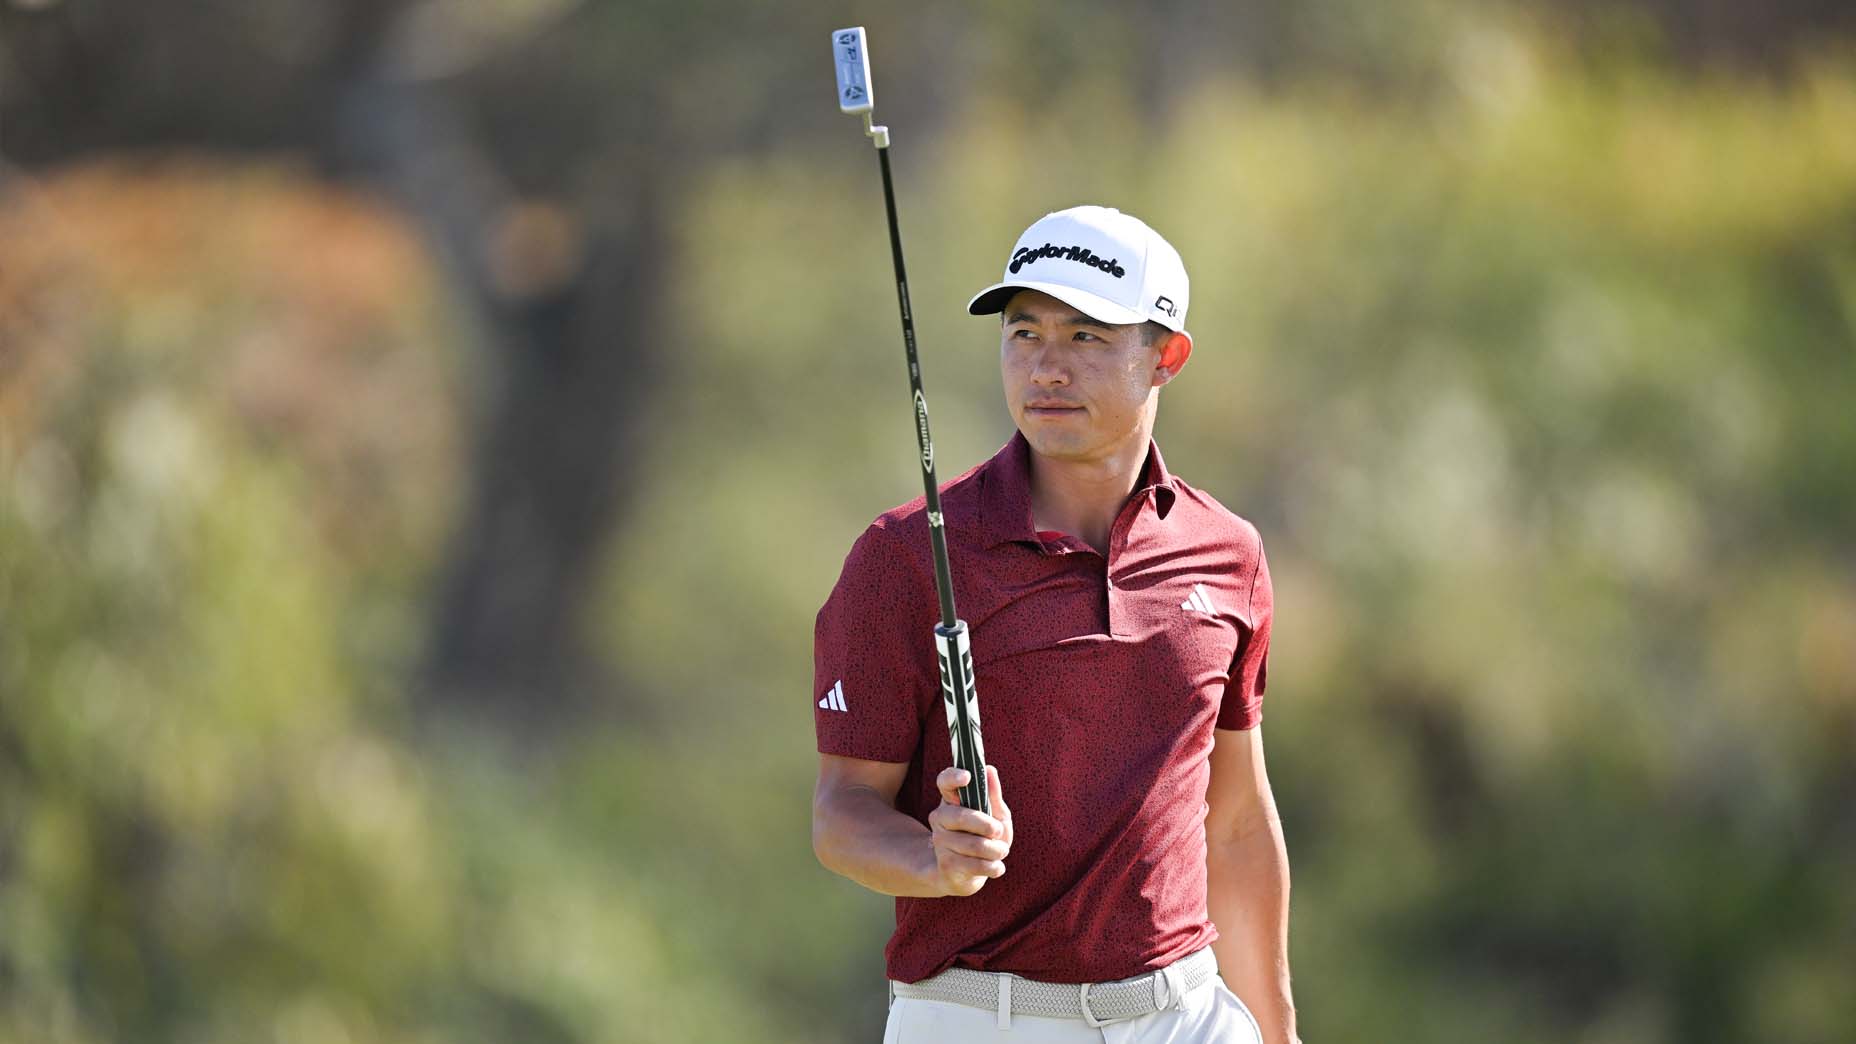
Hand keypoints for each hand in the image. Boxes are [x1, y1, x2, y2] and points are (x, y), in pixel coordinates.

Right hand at [926, 765, 1012, 896]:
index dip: (954, 777)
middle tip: (998, 831)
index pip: (945, 782)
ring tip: (1001, 851)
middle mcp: (940, 818)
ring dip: (995, 850)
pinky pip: (975, 865)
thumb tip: (990, 770)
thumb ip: (993, 795)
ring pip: (973, 844)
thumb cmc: (984, 837)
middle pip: (961, 816)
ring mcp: (941, 842)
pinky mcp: (946, 865)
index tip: (968, 776)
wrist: (967, 873)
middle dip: (986, 825)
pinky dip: (993, 867)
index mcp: (951, 800)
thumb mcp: (995, 815)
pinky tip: (996, 867)